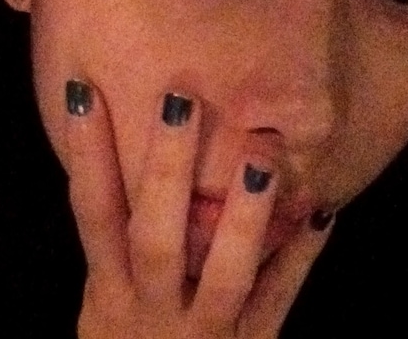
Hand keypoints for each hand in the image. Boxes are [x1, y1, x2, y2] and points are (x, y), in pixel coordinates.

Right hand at [64, 80, 333, 338]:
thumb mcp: (107, 302)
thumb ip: (119, 245)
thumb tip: (125, 159)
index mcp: (109, 291)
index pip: (93, 213)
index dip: (87, 155)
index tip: (85, 93)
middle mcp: (150, 310)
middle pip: (155, 237)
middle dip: (165, 170)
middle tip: (179, 101)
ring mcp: (204, 331)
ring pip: (225, 273)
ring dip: (243, 215)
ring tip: (261, 157)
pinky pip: (279, 298)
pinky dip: (300, 255)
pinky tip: (321, 211)